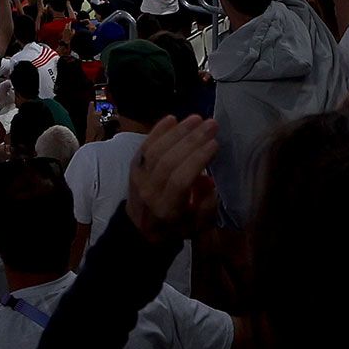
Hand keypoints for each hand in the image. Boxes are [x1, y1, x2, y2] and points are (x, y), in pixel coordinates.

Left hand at [124, 115, 219, 246]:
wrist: (140, 229)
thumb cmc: (175, 227)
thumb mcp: (197, 227)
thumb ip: (207, 207)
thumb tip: (210, 180)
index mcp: (167, 209)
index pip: (181, 180)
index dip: (197, 160)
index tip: (215, 144)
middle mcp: (150, 191)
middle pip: (169, 161)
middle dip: (192, 140)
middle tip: (211, 124)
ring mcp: (138, 178)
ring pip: (156, 150)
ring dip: (178, 131)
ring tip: (197, 118)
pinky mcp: (133, 167)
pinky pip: (144, 146)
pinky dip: (158, 131)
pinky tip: (173, 118)